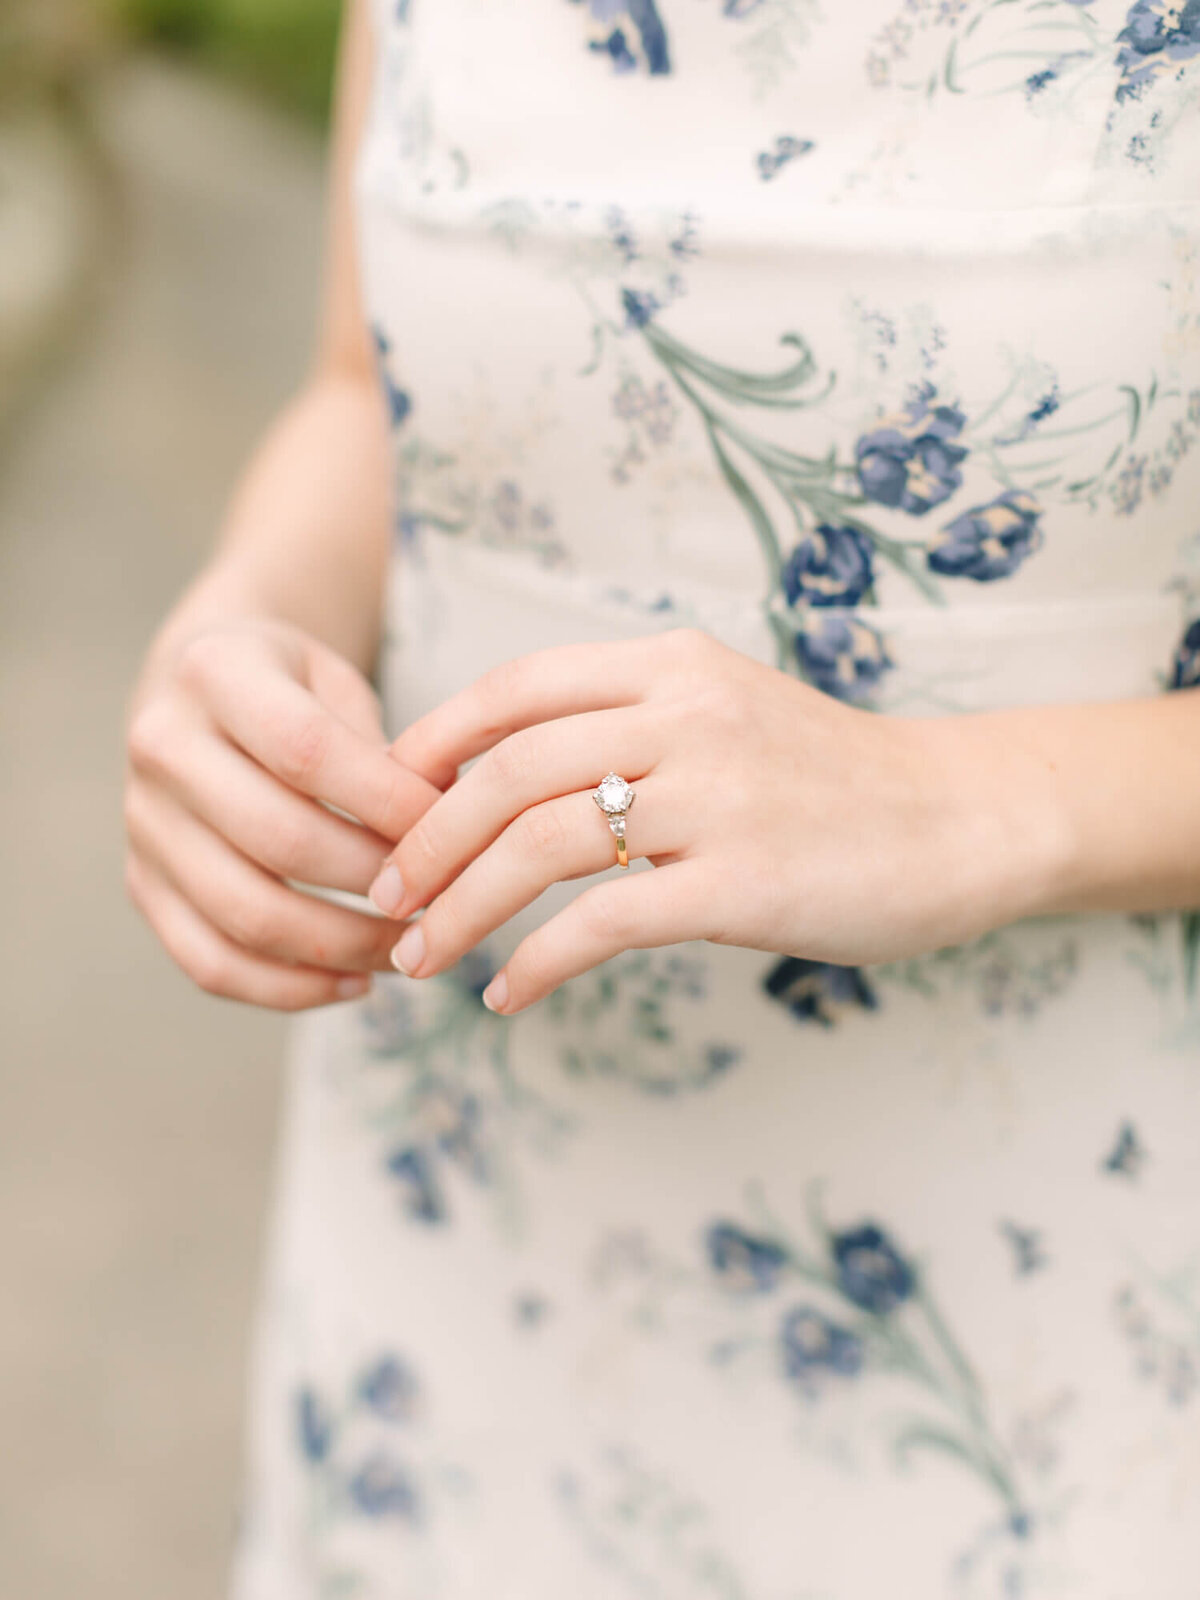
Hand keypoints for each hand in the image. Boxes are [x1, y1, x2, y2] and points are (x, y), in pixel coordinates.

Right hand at [123, 616, 440, 1010]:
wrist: (201, 689)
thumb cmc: (292, 688)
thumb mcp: (339, 681)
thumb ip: (386, 745)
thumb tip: (451, 819)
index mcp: (214, 673)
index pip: (307, 751)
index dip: (388, 801)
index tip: (453, 829)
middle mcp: (162, 748)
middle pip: (280, 840)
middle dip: (377, 879)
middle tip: (443, 896)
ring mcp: (143, 824)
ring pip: (247, 915)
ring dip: (346, 945)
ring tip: (411, 946)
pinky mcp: (142, 885)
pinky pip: (212, 963)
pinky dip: (290, 989)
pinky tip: (356, 981)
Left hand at [367, 629, 1069, 1013]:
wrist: (964, 817)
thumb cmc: (833, 775)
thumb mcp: (730, 710)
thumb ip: (631, 721)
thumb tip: (509, 777)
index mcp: (674, 666)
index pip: (516, 688)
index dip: (431, 745)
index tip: (386, 802)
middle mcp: (688, 716)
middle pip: (506, 772)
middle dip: (424, 843)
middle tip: (385, 899)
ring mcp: (718, 797)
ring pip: (538, 844)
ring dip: (460, 909)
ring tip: (420, 958)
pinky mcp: (744, 881)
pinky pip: (604, 924)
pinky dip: (536, 963)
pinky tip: (508, 995)